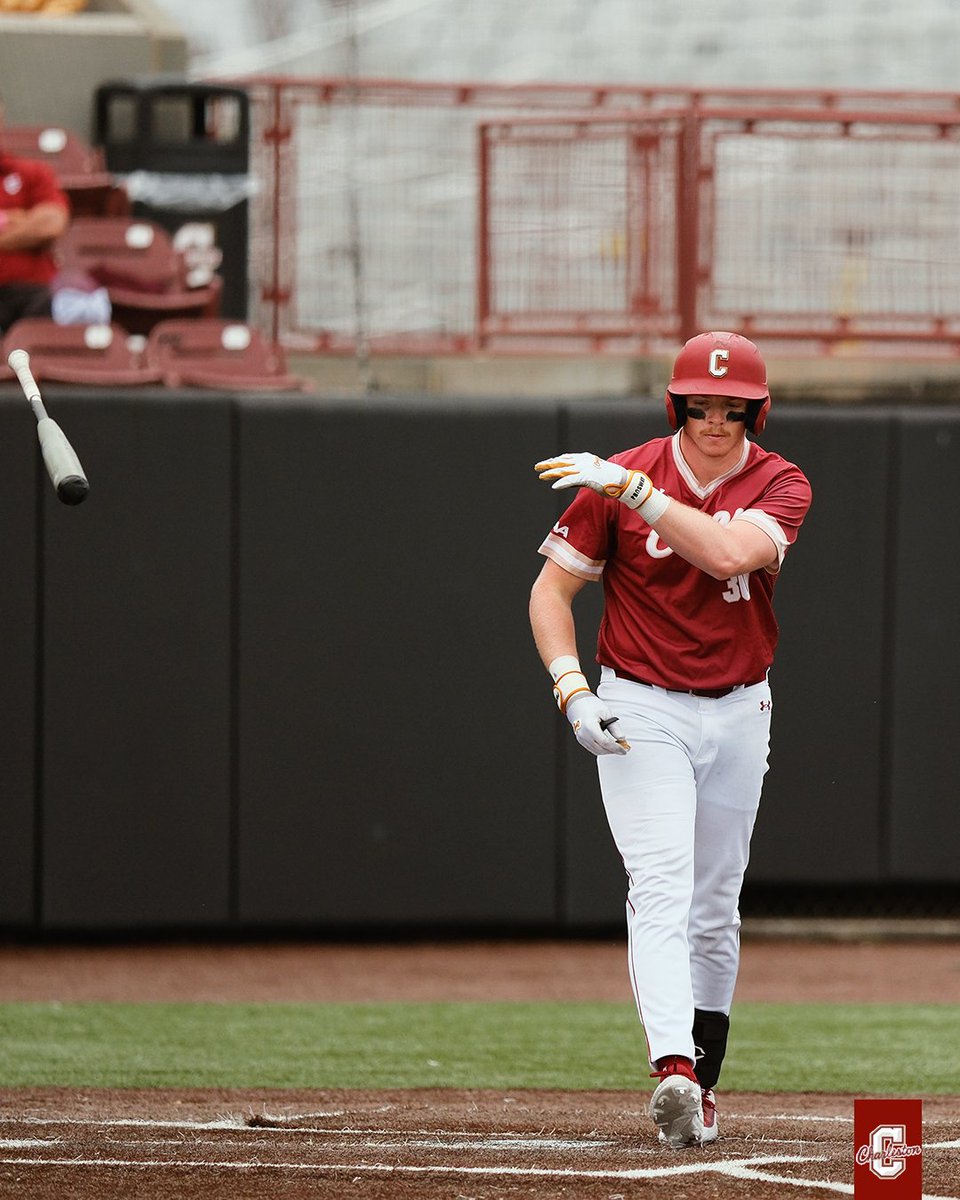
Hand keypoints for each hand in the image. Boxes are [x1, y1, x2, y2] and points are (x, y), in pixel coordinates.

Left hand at [534, 452, 657, 512]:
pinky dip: (562, 483)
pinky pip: (571, 479)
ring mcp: (586, 468)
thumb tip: (567, 480)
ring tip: (541, 476)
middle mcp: (584, 461)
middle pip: (562, 462)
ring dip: (551, 473)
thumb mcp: (593, 475)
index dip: (555, 460)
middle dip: (549, 464)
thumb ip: (580, 476)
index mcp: (586, 459)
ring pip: (564, 469)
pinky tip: (554, 486)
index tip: (546, 463)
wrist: (624, 482)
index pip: (567, 458)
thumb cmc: (610, 480)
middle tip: (537, 467)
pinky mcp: (588, 477)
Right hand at [565, 692, 630, 755]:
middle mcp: (584, 734)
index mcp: (590, 726)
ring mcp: (581, 738)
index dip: (616, 748)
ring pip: (597, 751)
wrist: (577, 703)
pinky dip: (602, 749)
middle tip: (624, 749)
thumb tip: (622, 739)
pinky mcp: (580, 740)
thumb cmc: (591, 705)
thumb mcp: (606, 713)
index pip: (605, 742)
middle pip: (601, 749)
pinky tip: (609, 747)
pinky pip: (592, 749)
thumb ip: (615, 728)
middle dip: (614, 751)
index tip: (625, 750)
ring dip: (608, 751)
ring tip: (618, 748)